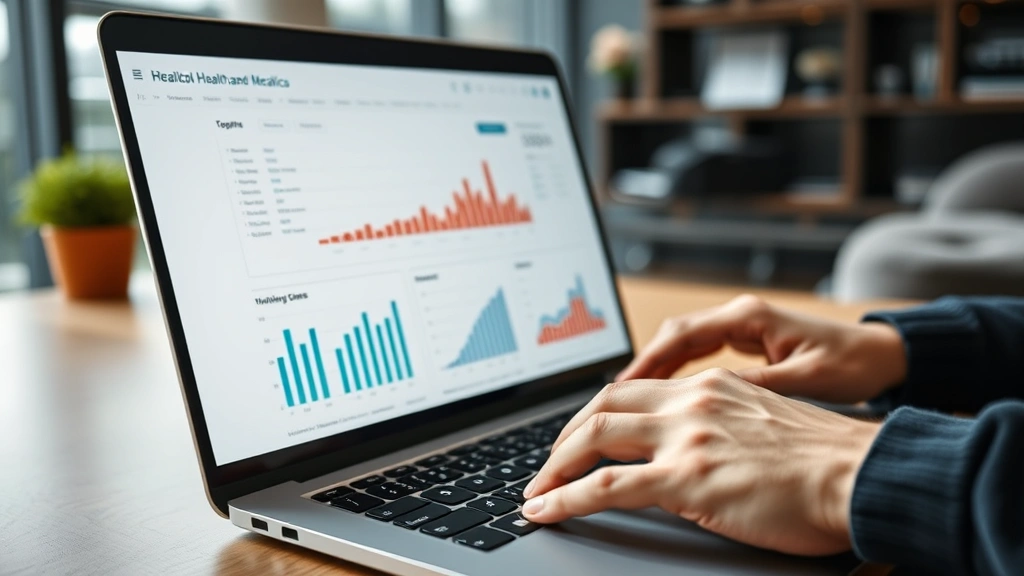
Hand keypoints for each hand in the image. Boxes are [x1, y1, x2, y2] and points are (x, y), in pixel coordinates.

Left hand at [522, 369, 881, 555]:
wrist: (860, 475)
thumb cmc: (826, 461)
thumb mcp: (764, 424)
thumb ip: (721, 426)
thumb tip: (694, 450)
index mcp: (710, 386)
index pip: (634, 390)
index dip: (596, 414)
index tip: (579, 435)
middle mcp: (691, 401)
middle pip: (603, 405)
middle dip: (565, 436)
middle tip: (548, 463)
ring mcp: (686, 437)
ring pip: (593, 438)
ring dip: (555, 465)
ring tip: (536, 490)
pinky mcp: (686, 478)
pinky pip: (606, 485)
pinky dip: (566, 497)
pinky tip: (546, 510)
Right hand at [617, 294, 906, 403]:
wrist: (885, 356)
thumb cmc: (854, 365)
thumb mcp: (806, 380)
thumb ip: (757, 387)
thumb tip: (707, 402)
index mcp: (749, 318)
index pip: (681, 336)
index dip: (646, 362)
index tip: (620, 389)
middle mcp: (740, 317)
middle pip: (672, 338)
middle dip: (639, 368)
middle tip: (610, 402)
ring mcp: (743, 329)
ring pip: (681, 348)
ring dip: (654, 373)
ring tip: (627, 404)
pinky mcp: (748, 344)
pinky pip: (698, 358)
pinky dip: (676, 377)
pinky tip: (664, 401)